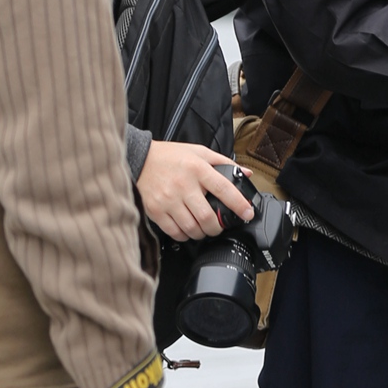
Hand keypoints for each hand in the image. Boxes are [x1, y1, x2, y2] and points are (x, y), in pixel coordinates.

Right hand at [137, 143, 252, 240]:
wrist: (139, 159)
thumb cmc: (170, 157)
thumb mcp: (199, 152)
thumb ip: (224, 163)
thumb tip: (246, 174)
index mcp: (197, 169)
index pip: (224, 189)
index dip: (239, 204)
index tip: (248, 213)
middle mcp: (183, 185)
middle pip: (207, 217)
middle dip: (217, 228)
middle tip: (218, 226)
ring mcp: (168, 200)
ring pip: (192, 228)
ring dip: (202, 233)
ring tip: (203, 228)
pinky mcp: (156, 210)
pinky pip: (175, 232)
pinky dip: (185, 235)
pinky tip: (187, 229)